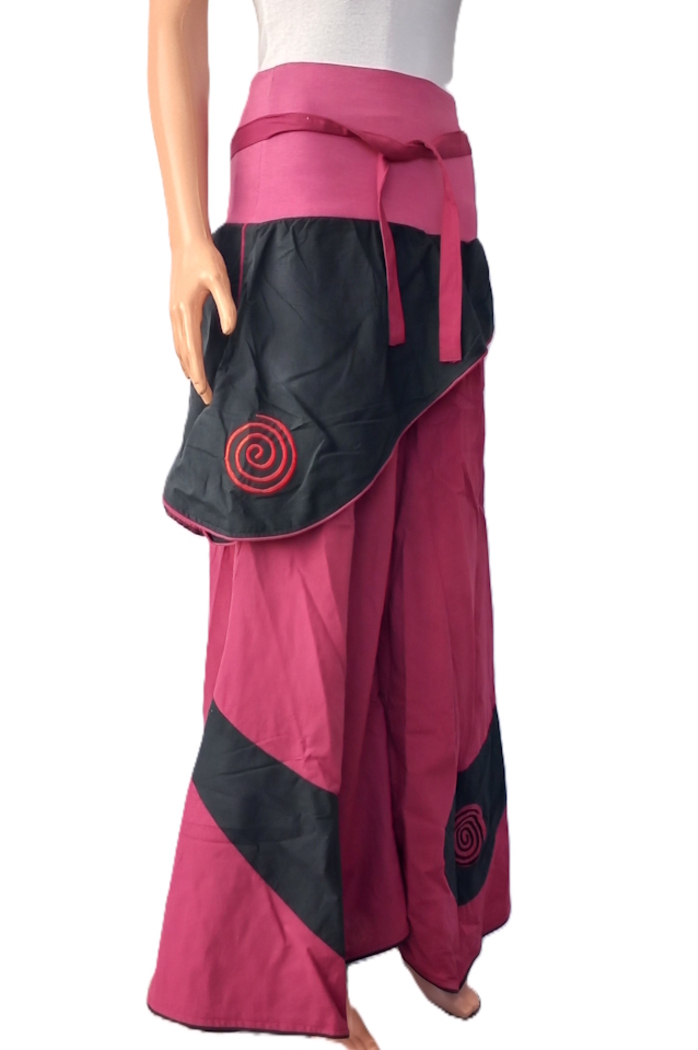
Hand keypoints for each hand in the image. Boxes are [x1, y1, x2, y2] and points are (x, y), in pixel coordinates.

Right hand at [169, 236, 236, 404]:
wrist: (186, 241)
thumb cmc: (205, 258)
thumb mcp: (220, 280)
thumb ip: (226, 306)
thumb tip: (228, 331)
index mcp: (186, 312)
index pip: (193, 352)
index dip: (199, 374)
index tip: (205, 392)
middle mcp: (176, 316)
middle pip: (184, 356)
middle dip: (194, 377)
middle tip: (206, 396)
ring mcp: (174, 313)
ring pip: (179, 349)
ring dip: (187, 368)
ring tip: (198, 384)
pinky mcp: (175, 308)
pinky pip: (178, 339)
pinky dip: (184, 354)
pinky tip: (190, 359)